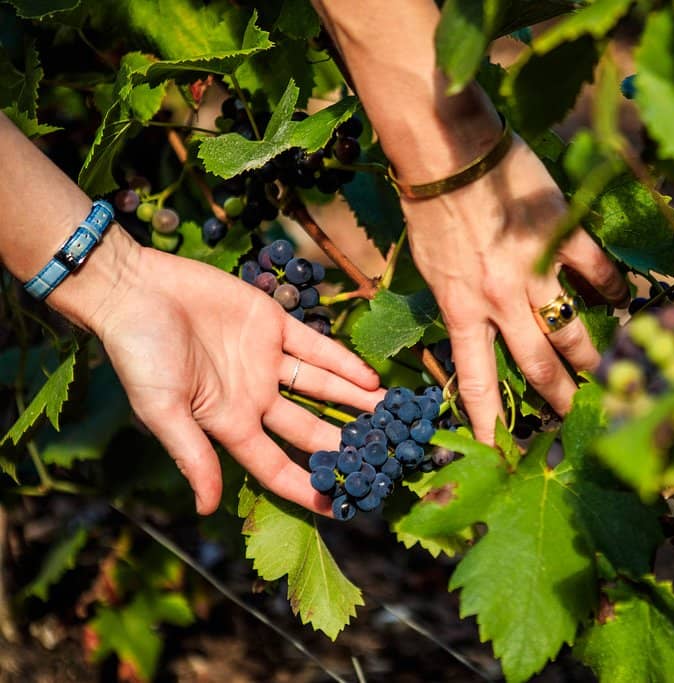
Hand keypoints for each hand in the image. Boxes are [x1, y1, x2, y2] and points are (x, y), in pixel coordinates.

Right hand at [90, 232, 384, 514]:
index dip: (307, 488)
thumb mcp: (163, 410)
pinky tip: (371, 380)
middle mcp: (254, 398)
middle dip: (345, 446)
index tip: (343, 505)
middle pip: (309, 430)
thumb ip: (192, 455)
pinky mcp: (273, 325)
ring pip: (322, 388)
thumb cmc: (140, 355)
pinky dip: (344, 363)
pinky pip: (317, 348)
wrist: (136, 289)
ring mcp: (267, 362)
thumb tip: (207, 509)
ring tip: (394, 418)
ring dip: (356, 402)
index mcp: (229, 424)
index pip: (277, 467)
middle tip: (385, 459)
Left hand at [402, 136, 628, 442]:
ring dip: (591, 354)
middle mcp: (500, 302)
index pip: (477, 381)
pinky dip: (612, 287)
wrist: (446, 150)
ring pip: (572, 330)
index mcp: (462, 310)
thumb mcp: (431, 267)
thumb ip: (459, 301)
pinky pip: (597, 271)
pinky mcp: (561, 237)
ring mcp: (534, 271)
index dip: (488, 422)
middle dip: (561, 398)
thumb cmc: (429, 205)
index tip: (499, 450)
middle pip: (539, 366)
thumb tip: (478, 324)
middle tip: (578, 415)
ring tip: (608, 367)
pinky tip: (624, 296)